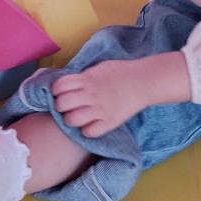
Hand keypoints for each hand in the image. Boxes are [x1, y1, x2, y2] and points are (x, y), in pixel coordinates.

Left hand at [52, 53, 190, 137]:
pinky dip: (86, 130)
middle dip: (61, 105)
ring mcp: (99, 110)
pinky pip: (89, 132)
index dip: (56, 90)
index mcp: (87, 79)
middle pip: (61, 104)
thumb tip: (69, 85)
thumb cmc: (122, 71)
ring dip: (71, 119)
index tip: (61, 92)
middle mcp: (91, 95)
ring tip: (77, 116)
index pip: (59, 86)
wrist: (144, 81)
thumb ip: (83, 76)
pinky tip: (90, 124)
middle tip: (67, 106)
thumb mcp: (99, 67)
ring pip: (71, 121)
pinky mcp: (109, 122)